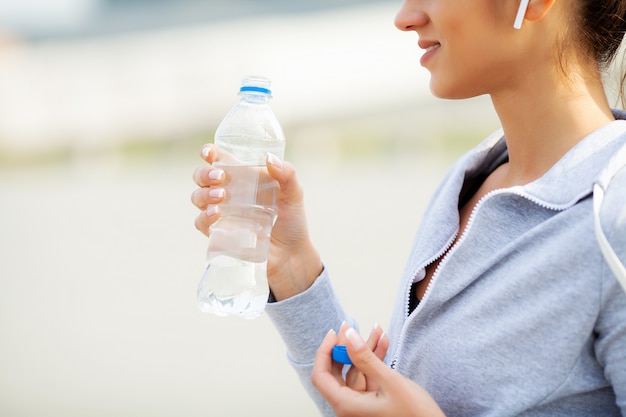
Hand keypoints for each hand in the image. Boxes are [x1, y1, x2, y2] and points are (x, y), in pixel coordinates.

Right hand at [191, 145, 322, 299]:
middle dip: (204, 174)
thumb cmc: (292, 221)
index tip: (208, 152)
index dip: (209, 153)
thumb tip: (269, 158)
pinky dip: (205, 216)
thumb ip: (287, 174)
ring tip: (221, 196)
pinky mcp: (219, 234)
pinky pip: (201, 222)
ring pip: (197, 197)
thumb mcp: (294, 194)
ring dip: (204, 194)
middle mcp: (228, 193)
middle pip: (201, 177)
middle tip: (219, 177)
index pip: (219, 160)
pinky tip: (217, 214)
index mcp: (243, 178)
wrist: (290, 255)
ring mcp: (222, 213)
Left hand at [312, 325, 445, 416]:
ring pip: (356, 372)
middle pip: (338, 373)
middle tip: (353, 327)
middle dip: (347, 347)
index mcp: (346, 406)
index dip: (325, 352)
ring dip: (366, 351)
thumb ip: (366, 358)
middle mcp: (349, 408)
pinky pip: (368, 378)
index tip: (335, 333)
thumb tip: (348, 337)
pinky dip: (374, 362)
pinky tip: (383, 344)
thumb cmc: (416, 416)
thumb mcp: (390, 382)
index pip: (321, 376)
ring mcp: (361, 406)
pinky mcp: (373, 404)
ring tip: (377, 331)